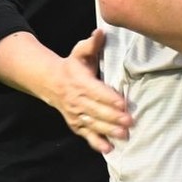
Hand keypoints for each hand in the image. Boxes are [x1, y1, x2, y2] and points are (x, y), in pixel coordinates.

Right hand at [49, 30, 132, 154]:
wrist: (51, 83)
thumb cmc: (72, 66)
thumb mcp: (80, 52)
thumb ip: (91, 44)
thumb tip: (100, 32)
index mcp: (81, 82)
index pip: (97, 92)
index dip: (109, 99)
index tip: (123, 104)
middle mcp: (77, 100)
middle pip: (97, 110)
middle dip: (113, 117)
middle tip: (130, 122)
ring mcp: (76, 114)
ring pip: (93, 124)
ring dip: (108, 131)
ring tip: (123, 136)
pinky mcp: (76, 124)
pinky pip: (86, 135)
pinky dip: (96, 143)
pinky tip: (108, 150)